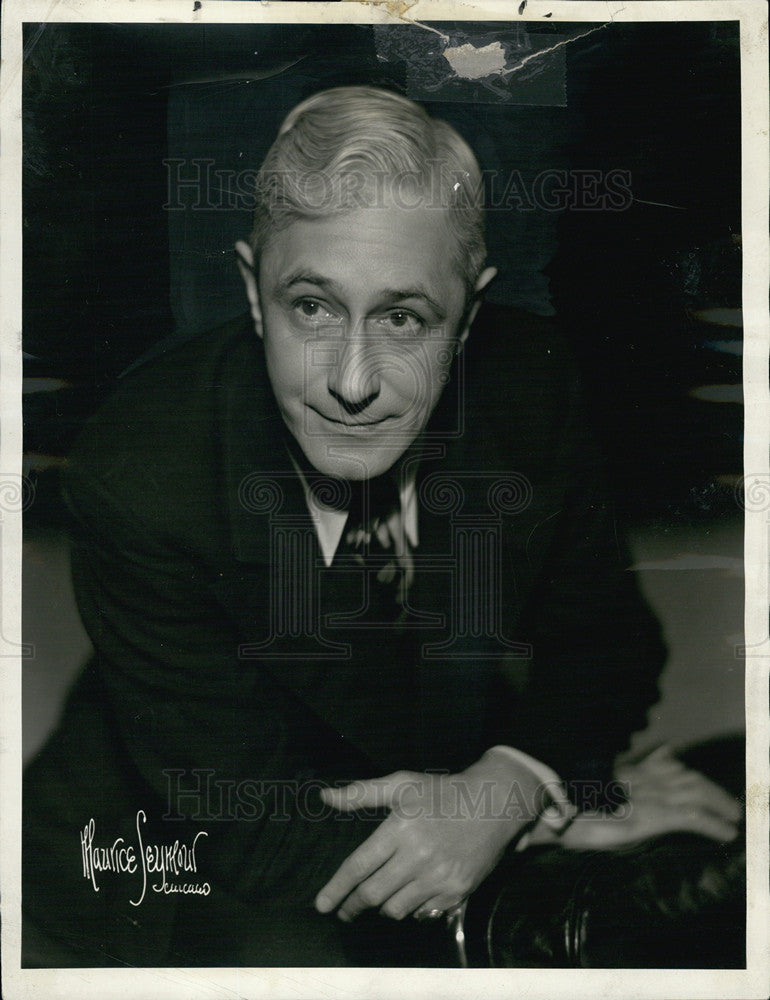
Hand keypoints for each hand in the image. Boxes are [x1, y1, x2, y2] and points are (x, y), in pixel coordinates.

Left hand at [315, 750, 540, 921]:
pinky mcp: (457, 892)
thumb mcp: (402, 784)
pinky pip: (422, 913)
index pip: (358, 867)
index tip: (321, 905)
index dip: (336, 889)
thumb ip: (361, 793)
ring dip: (381, 907)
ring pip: (395, 909)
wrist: (494, 805)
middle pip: (373, 894)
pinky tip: (407, 897)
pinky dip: (409, 909)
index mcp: (401, 828)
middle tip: (343, 911)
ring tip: (377, 899)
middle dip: (352, 906)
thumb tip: (326, 797)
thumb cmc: (442, 792)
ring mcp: (439, 877)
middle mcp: (418, 856)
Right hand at [529, 746, 741, 850]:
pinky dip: (713, 825)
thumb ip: (590, 791)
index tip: (686, 766)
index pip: (659, 763)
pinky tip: (726, 834)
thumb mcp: (573, 794)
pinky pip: (692, 816)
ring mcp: (646, 793)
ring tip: (733, 818)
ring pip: (695, 790)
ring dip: (719, 803)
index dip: (676, 765)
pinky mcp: (652, 814)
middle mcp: (638, 778)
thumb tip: (591, 797)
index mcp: (621, 774)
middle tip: (728, 804)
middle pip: (684, 775)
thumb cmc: (551, 805)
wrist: (544, 805)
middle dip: (710, 787)